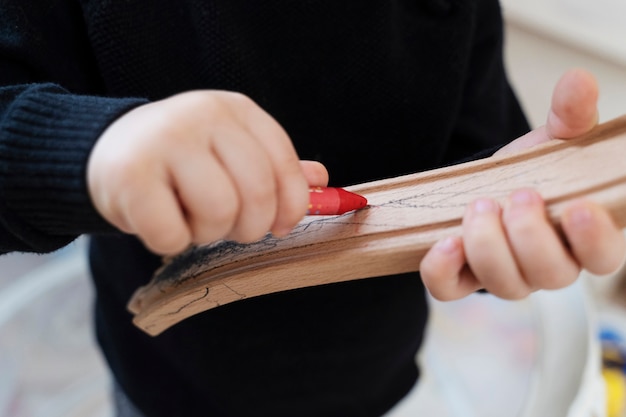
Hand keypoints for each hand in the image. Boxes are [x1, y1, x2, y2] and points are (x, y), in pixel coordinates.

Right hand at [87, 90, 327, 254]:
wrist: (108, 149)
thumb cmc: (181, 159)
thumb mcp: (229, 152)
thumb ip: (272, 166)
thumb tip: (321, 179)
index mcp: (236, 110)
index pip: (284, 164)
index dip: (291, 206)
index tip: (281, 226)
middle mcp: (204, 115)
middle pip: (257, 192)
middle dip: (250, 226)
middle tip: (228, 226)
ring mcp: (165, 140)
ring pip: (219, 212)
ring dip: (209, 233)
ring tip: (190, 218)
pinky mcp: (129, 174)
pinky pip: (172, 233)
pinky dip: (172, 241)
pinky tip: (160, 221)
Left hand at [420, 69, 625, 299]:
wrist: (487, 183)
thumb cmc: (532, 171)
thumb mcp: (554, 141)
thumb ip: (570, 116)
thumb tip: (578, 82)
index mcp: (583, 238)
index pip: (603, 257)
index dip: (595, 241)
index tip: (578, 208)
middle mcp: (549, 266)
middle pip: (552, 276)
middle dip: (531, 236)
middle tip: (518, 195)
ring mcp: (506, 276)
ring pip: (505, 285)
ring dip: (489, 246)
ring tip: (480, 205)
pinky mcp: (464, 276)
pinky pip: (452, 289)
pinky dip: (444, 271)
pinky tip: (445, 242)